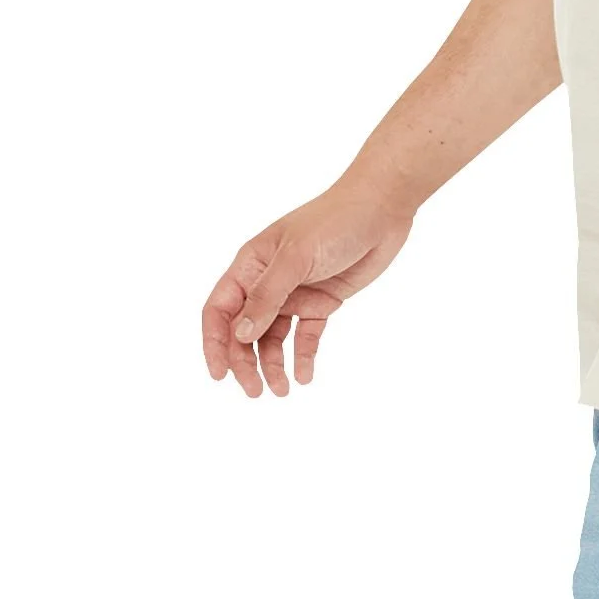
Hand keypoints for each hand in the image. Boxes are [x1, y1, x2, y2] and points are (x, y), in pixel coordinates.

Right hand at [200, 177, 414, 396]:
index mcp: (251, 265)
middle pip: (245, 331)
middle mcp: (268, 281)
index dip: (214, 343)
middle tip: (256, 391)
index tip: (219, 375)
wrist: (384, 207)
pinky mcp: (322, 301)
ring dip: (273, 365)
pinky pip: (306, 335)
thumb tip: (240, 335)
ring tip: (282, 390)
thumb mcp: (296, 256)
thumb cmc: (335, 220)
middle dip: (245, 362)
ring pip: (274, 338)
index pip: (220, 309)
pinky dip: (303, 356)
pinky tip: (304, 376)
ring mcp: (296, 292)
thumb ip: (267, 296)